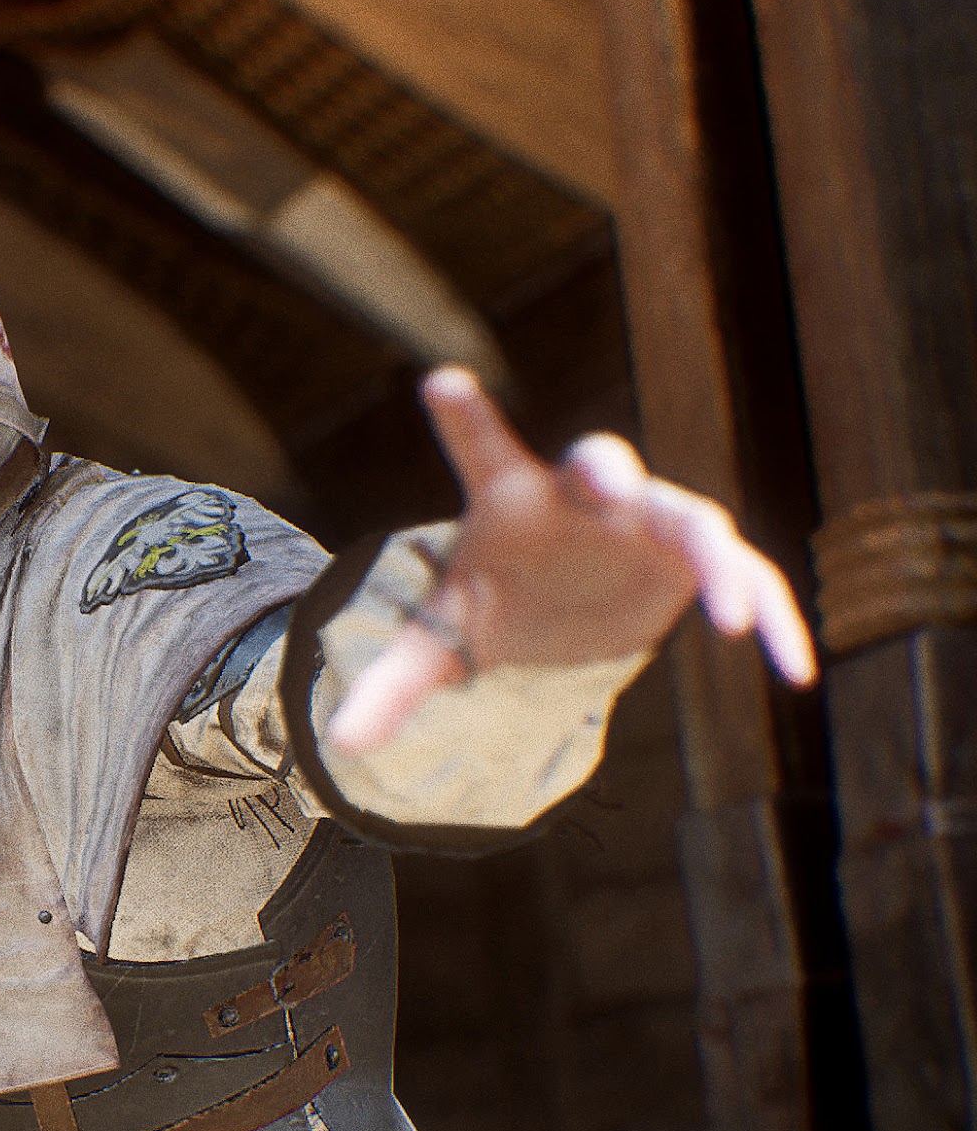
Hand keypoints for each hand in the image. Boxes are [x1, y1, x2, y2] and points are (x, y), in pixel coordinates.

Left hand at [328, 368, 816, 753]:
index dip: (465, 420)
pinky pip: (750, 581)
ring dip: (716, 566)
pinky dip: (775, 619)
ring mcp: (651, 523)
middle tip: (615, 488)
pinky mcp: (696, 563)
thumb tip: (337, 744)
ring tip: (731, 621)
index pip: (485, 452)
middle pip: (607, 468)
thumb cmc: (496, 599)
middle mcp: (590, 498)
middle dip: (614, 474)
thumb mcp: (440, 639)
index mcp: (515, 500)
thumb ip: (393, 684)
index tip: (439, 386)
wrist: (553, 608)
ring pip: (696, 525)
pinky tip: (794, 671)